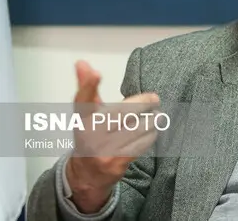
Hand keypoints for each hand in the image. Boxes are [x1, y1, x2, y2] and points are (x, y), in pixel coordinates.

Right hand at [66, 61, 159, 212]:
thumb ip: (88, 89)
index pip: (83, 100)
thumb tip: (83, 63)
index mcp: (82, 120)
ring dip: (151, 120)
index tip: (95, 73)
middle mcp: (90, 135)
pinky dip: (150, 135)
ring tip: (155, 116)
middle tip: (154, 99)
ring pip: (138, 127)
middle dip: (143, 103)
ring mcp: (103, 150)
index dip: (88, 86)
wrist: (87, 175)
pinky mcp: (117, 162)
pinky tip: (151, 131)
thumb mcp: (87, 114)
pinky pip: (142, 143)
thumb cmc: (91, 137)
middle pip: (123, 111)